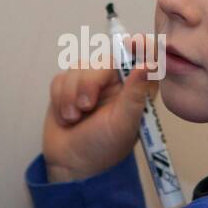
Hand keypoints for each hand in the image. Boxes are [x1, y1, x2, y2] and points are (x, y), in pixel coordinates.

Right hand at [42, 40, 161, 182]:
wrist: (71, 165)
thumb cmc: (103, 148)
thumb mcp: (123, 124)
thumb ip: (135, 93)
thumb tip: (148, 63)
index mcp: (137, 89)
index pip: (144, 58)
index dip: (140, 46)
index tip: (132, 43)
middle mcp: (116, 81)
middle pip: (103, 60)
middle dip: (89, 83)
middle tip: (86, 107)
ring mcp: (91, 83)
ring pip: (78, 67)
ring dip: (71, 96)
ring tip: (75, 118)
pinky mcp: (68, 87)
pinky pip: (60, 78)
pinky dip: (59, 99)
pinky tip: (66, 118)